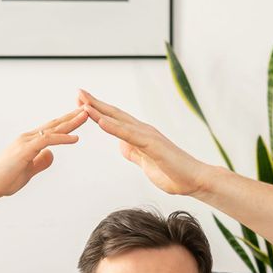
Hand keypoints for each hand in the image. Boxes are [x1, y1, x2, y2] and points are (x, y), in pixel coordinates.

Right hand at [0, 109, 88, 199]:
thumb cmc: (5, 179)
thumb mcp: (29, 170)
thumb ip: (40, 161)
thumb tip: (51, 155)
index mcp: (30, 141)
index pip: (52, 129)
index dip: (67, 123)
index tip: (81, 117)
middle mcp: (28, 137)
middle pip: (55, 124)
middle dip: (72, 116)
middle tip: (88, 107)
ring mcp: (26, 142)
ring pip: (53, 129)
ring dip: (71, 122)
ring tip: (86, 116)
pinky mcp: (25, 150)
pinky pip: (47, 141)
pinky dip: (62, 139)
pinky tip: (75, 139)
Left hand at [77, 89, 214, 196]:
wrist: (194, 180)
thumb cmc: (173, 173)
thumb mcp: (146, 163)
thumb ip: (134, 153)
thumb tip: (122, 146)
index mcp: (140, 135)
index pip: (115, 119)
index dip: (98, 110)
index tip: (81, 102)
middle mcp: (143, 130)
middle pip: (115, 114)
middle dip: (95, 103)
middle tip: (78, 92)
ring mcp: (148, 136)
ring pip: (119, 121)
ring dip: (100, 111)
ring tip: (83, 103)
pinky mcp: (152, 145)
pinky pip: (129, 135)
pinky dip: (114, 127)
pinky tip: (100, 121)